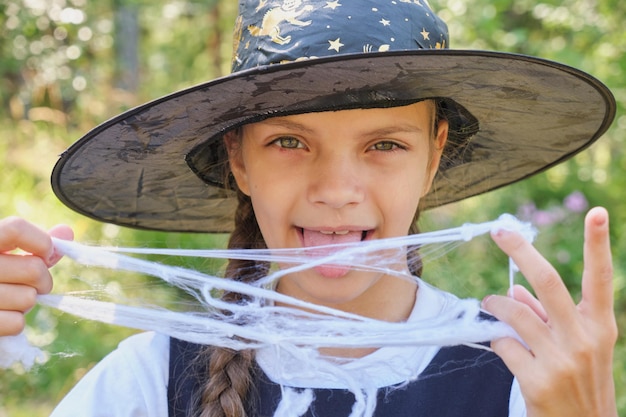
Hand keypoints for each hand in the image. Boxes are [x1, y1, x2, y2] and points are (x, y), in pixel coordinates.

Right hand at [0, 217, 72, 335]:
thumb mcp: (5, 255)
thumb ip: (35, 246)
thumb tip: (67, 231)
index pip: (16, 229)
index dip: (42, 242)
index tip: (46, 254)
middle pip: (34, 269)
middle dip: (41, 280)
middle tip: (28, 284)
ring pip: (28, 298)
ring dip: (25, 301)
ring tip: (8, 299)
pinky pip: (16, 323)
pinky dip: (13, 323)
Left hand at [482, 207, 617, 416]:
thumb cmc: (579, 384)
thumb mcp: (576, 347)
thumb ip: (548, 315)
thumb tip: (515, 288)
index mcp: (600, 327)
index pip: (601, 278)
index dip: (598, 244)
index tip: (595, 212)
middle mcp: (585, 339)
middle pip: (549, 282)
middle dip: (522, 251)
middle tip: (500, 232)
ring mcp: (562, 361)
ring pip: (516, 312)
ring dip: (496, 303)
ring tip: (489, 304)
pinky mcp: (537, 382)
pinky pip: (504, 344)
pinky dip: (497, 339)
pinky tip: (501, 343)